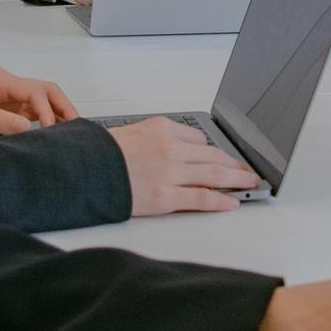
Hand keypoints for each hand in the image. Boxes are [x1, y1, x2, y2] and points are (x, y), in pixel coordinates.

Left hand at [0, 66, 77, 142]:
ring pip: (44, 102)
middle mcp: (9, 86)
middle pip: (45, 90)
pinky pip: (35, 114)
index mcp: (0, 81)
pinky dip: (48, 122)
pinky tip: (55, 134)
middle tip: (76, 124)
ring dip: (58, 113)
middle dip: (62, 105)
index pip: (34, 90)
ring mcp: (11, 98)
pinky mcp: (10, 112)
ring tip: (71, 131)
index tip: (50, 130)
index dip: (46, 109)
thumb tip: (27, 127)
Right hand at [107, 117, 260, 214]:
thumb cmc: (100, 154)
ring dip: (238, 179)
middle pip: (214, 156)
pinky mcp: (165, 197)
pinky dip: (221, 200)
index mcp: (162, 128)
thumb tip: (180, 150)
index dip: (213, 151)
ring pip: (215, 174)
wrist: (81, 170)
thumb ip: (158, 139)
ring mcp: (170, 173)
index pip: (198, 139)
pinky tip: (232, 201)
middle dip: (235, 164)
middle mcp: (170, 148)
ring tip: (249, 183)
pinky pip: (202, 198)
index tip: (223, 157)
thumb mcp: (132, 131)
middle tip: (248, 169)